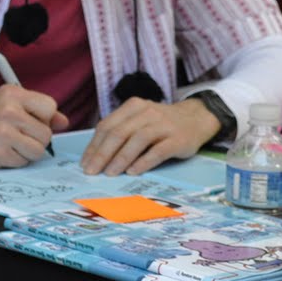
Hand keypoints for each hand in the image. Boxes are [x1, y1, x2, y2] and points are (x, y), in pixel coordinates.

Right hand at [0, 87, 67, 167]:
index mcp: (12, 94)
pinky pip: (23, 162)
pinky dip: (15, 160)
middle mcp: (7, 111)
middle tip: (20, 135)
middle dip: (38, 138)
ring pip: (38, 151)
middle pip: (46, 134)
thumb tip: (63, 123)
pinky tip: (1, 151)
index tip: (32, 120)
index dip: (45, 117)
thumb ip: (36, 110)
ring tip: (12, 144)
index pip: (50, 107)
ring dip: (29, 152)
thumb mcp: (8, 102)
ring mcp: (1, 134)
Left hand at [81, 96, 218, 175]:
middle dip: (102, 154)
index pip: (108, 125)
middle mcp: (147, 113)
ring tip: (109, 174)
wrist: (196, 118)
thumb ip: (121, 131)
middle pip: (119, 133)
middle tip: (92, 171)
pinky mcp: (177, 139)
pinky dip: (144, 161)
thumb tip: (95, 155)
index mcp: (133, 106)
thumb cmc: (162, 123)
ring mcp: (163, 125)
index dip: (94, 146)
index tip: (85, 163)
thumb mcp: (140, 119)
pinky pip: (158, 151)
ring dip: (121, 158)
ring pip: (137, 140)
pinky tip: (133, 172)